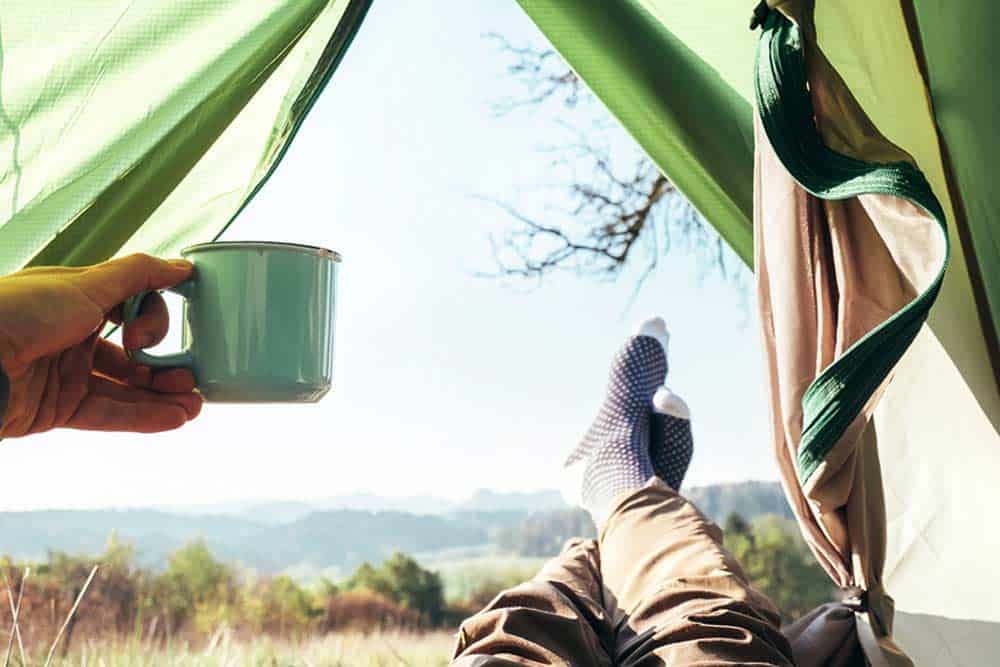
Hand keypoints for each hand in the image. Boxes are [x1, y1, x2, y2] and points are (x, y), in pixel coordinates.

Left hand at [0, 254, 202, 436]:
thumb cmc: (15, 312)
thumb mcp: (84, 285)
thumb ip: (138, 276)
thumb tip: (182, 266)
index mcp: (76, 299)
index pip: (133, 310)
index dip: (151, 321)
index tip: (146, 332)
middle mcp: (72, 336)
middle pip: (134, 354)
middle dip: (168, 366)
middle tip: (195, 377)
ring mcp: (65, 375)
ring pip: (126, 388)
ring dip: (163, 396)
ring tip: (195, 405)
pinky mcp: (57, 410)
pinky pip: (109, 414)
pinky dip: (143, 417)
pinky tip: (174, 419)